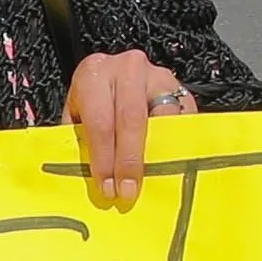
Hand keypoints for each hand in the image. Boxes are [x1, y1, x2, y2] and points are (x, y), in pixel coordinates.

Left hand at [64, 49, 191, 205]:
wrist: (117, 73)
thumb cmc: (95, 98)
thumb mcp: (78, 113)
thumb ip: (81, 140)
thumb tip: (90, 181)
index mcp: (94, 74)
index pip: (100, 120)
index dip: (103, 158)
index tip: (107, 187)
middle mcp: (127, 69)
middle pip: (131, 120)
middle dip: (129, 161)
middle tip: (128, 191)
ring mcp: (158, 77)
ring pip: (162, 119)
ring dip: (156, 154)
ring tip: (151, 180)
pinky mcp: (182, 90)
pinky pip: (183, 120)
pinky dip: (176, 144)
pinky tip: (169, 163)